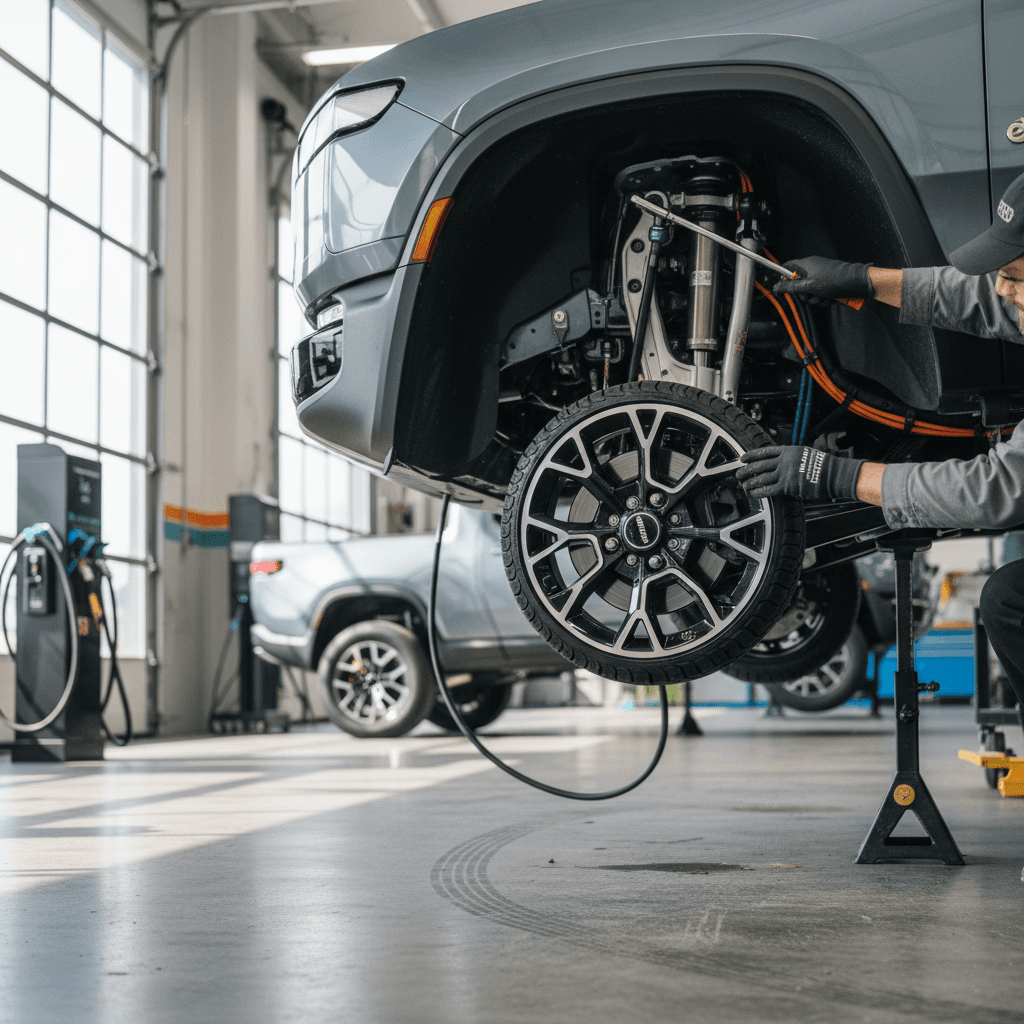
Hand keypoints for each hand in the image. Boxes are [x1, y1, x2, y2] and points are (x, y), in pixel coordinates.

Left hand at [736, 446, 863, 501]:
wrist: (834, 474)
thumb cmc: (823, 465)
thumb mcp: (804, 454)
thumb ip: (790, 458)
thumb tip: (779, 463)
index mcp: (788, 451)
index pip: (765, 452)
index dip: (752, 455)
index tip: (742, 458)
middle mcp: (784, 460)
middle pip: (760, 465)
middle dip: (747, 470)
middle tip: (738, 474)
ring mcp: (785, 473)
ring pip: (762, 478)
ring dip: (750, 483)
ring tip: (744, 486)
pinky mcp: (788, 486)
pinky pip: (769, 489)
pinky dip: (759, 492)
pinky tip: (753, 494)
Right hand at [773, 256, 874, 304]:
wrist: (857, 283)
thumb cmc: (834, 281)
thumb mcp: (808, 286)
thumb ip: (791, 287)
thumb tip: (776, 287)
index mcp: (806, 264)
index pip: (788, 267)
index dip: (784, 278)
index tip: (786, 288)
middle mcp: (813, 268)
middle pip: (798, 283)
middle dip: (803, 293)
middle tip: (809, 295)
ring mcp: (822, 275)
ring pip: (810, 291)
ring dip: (815, 298)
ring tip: (824, 297)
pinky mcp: (830, 283)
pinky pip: (820, 293)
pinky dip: (824, 298)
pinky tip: (831, 298)